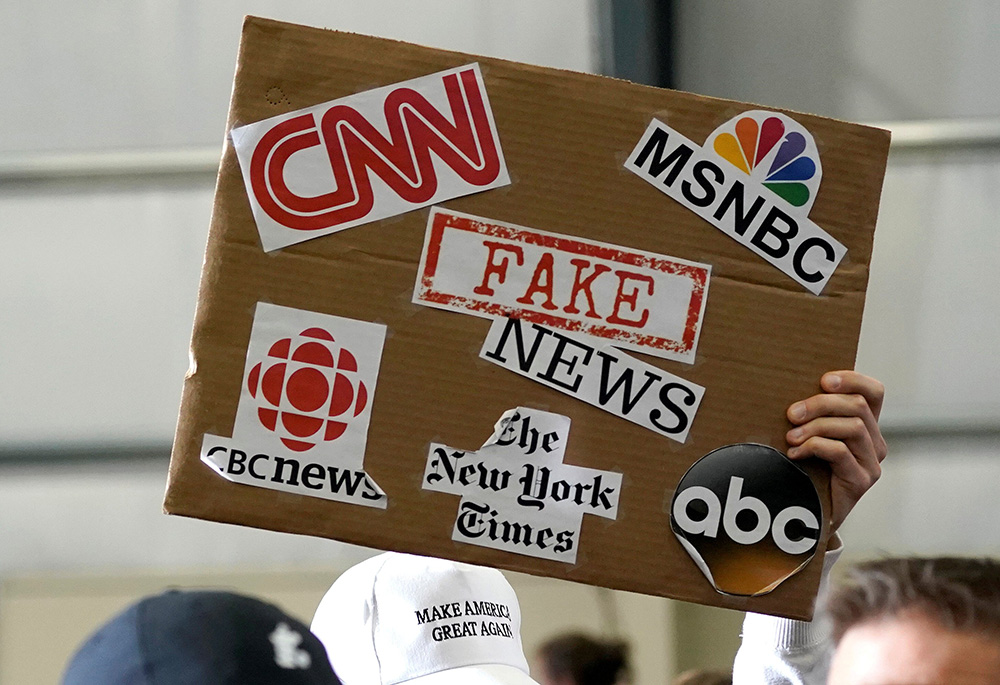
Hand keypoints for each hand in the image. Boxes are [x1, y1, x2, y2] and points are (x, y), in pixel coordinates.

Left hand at [785, 371, 886, 532]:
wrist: (808, 514)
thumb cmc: (806, 467)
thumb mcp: (810, 434)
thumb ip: (813, 414)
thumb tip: (791, 391)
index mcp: (866, 425)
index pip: (873, 392)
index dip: (852, 380)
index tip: (823, 380)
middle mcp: (874, 442)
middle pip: (858, 406)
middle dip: (820, 404)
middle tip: (791, 413)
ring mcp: (871, 463)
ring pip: (851, 427)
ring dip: (815, 427)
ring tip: (791, 437)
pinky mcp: (861, 481)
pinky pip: (840, 452)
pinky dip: (814, 446)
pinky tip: (795, 453)